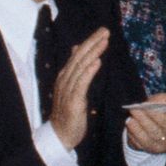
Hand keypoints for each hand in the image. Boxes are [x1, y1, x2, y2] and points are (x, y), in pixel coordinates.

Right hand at [48, 27, 108, 150]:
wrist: (60, 135)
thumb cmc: (68, 112)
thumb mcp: (71, 87)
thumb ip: (75, 69)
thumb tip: (77, 48)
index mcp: (64, 77)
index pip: (77, 55)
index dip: (89, 42)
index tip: (102, 32)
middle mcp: (64, 80)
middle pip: (79, 57)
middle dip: (92, 43)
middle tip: (105, 31)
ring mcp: (67, 90)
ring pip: (80, 67)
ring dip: (93, 53)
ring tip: (104, 41)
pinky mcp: (73, 101)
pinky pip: (81, 83)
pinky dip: (89, 71)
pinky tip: (97, 62)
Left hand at [125, 95, 165, 153]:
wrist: (149, 120)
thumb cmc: (163, 108)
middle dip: (154, 116)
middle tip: (142, 107)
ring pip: (154, 135)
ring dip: (142, 123)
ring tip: (134, 112)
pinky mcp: (153, 150)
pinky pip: (143, 143)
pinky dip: (136, 132)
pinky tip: (131, 123)